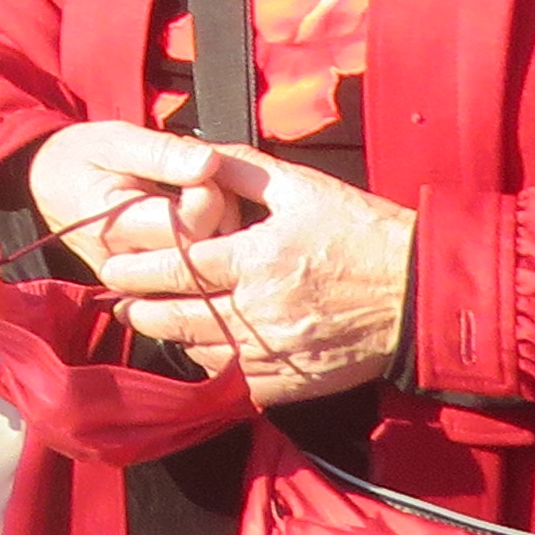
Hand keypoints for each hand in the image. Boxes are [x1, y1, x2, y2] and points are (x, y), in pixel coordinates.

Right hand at [23, 121, 251, 272]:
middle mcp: (125, 265)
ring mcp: (134, 281)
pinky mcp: (142, 285)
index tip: (198, 166)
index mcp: (115, 228)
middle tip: (200, 179)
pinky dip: (199, 241)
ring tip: (191, 194)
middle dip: (217, 211)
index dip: (208, 193)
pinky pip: (188, 271)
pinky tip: (188, 216)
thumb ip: (162, 153)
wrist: (46, 181)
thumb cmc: (79, 157)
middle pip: (201, 250)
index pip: (190, 227)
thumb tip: (209, 163)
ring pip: (201, 265)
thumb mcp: (115, 141)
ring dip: (212, 228)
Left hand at [85, 145, 415, 402]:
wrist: (421, 291)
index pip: (179, 266)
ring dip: (171, 339)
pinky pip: (239, 384)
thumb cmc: (363, 231)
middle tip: (117, 299)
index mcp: (259, 257)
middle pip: (181, 315)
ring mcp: (279, 350)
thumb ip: (242, 166)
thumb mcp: (303, 186)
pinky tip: (199, 354)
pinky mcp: (297, 380)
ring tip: (149, 323)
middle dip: (141, 308)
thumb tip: (194, 150)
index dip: (139, 269)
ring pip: (204, 353)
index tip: (113, 269)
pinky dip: (212, 370)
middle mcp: (262, 309)